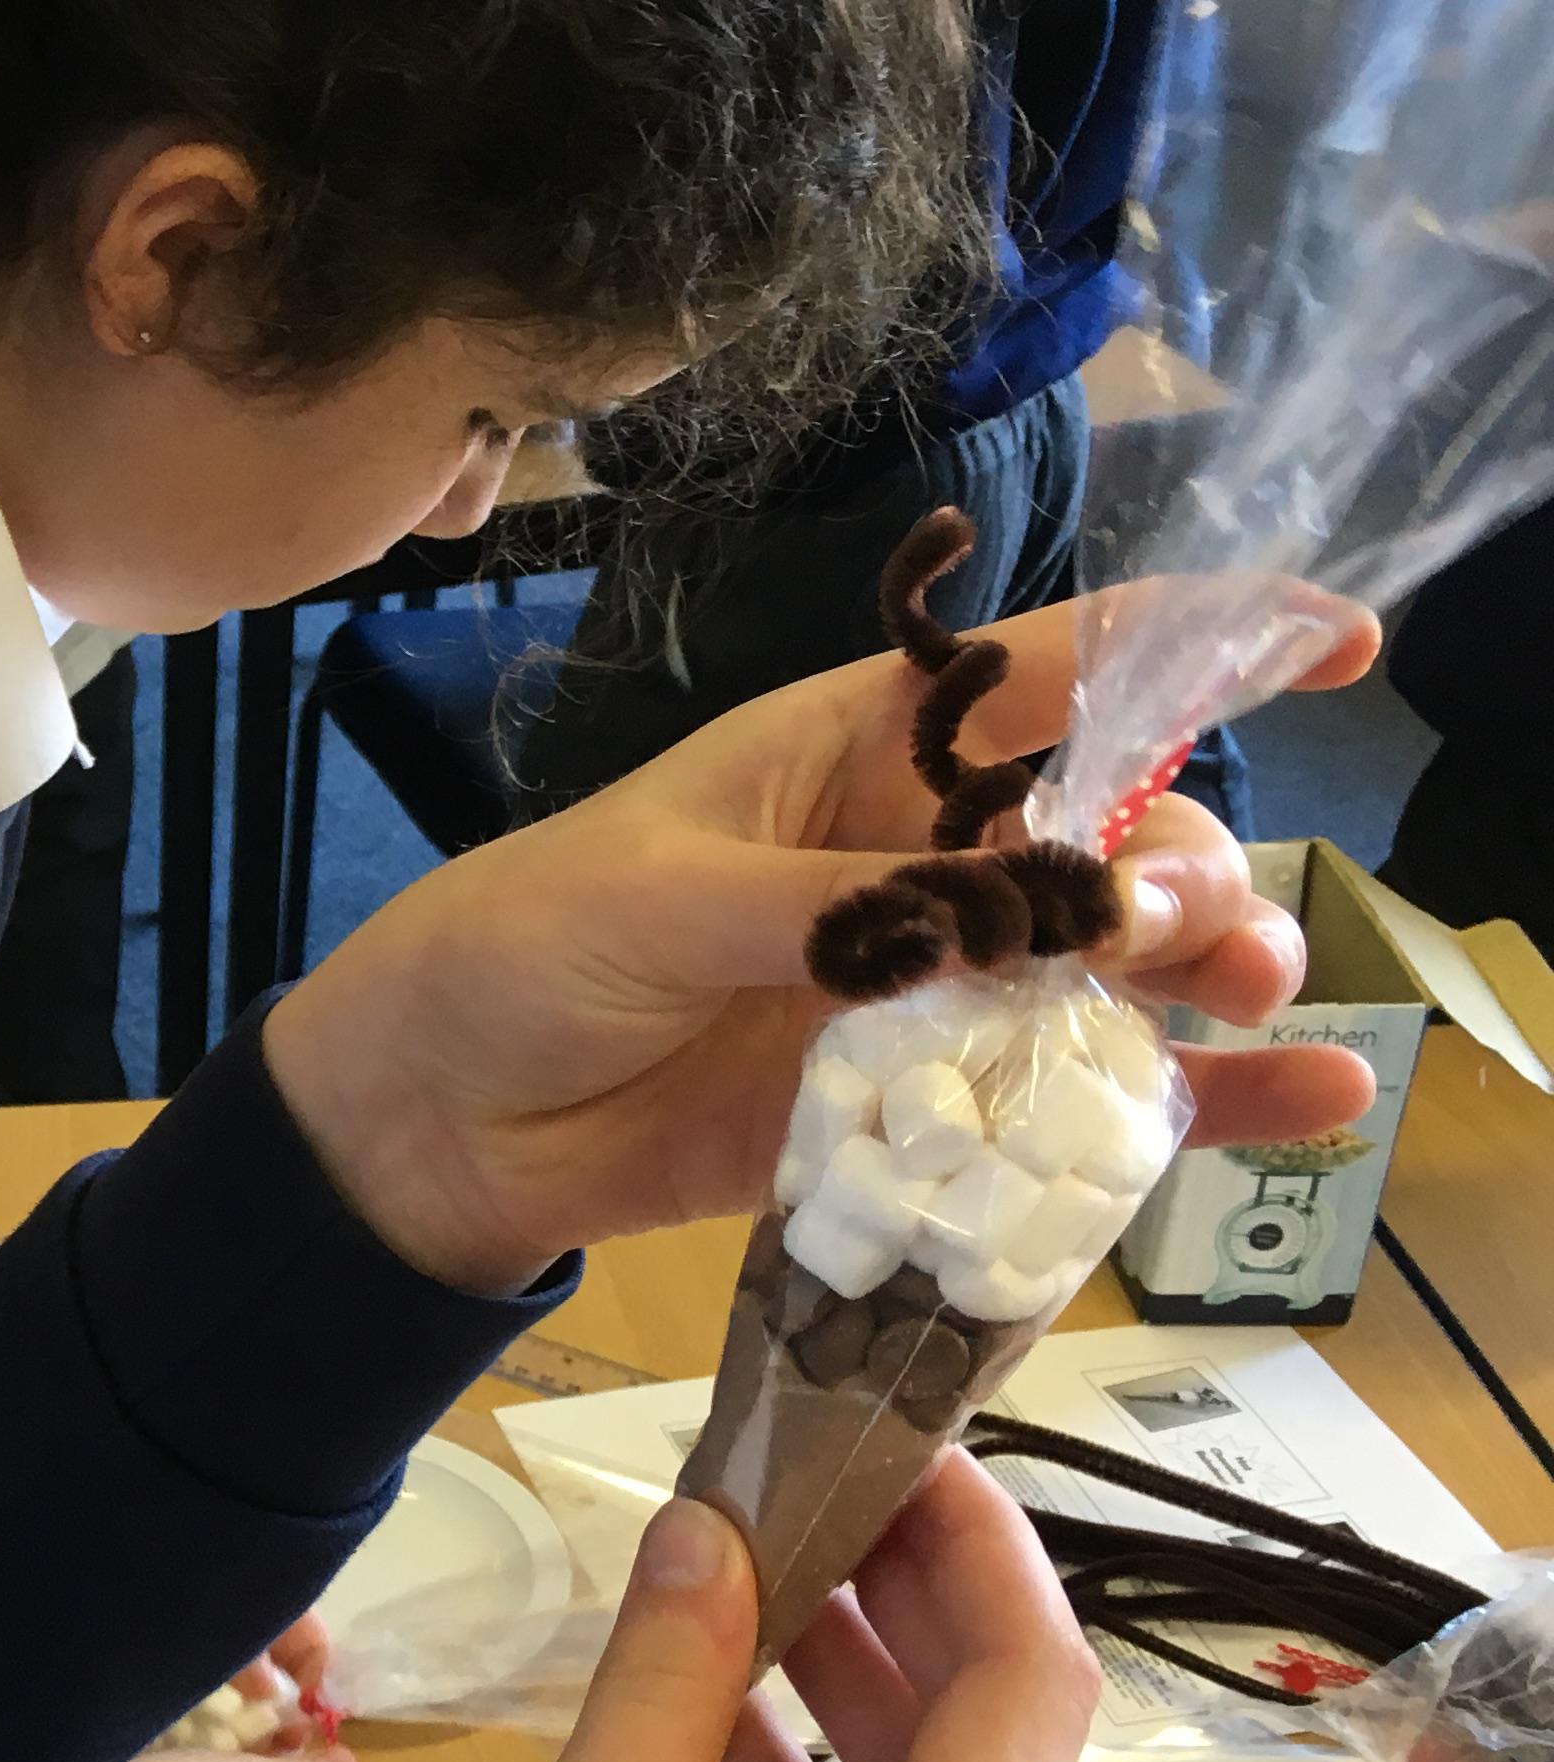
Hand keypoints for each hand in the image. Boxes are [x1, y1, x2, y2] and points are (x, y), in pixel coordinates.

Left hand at [260, 590, 1386, 1288]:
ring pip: (1121, 963)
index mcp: (857, 754)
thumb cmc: (519, 952)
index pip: (1054, 671)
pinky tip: (1305, 1096)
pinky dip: (1195, 1099)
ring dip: (1211, 968)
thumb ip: (822, 910)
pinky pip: (1077, 1097)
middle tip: (1176, 929)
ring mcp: (932, 987)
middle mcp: (922, 861)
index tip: (1331, 641)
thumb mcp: (655, 898)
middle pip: (1119, 834)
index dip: (1198, 642)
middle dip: (1186, 863)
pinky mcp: (922, 1108)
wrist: (430, 1119)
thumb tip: (983, 921)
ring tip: (1240, 997)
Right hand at [355, 1469, 1094, 1761]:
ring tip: (742, 1582)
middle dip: (907, 1599)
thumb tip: (705, 1525)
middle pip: (1003, 1737)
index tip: (893, 1441)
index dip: (978, 1538)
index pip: (1034, 1673)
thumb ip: (668, 1673)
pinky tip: (719, 1728)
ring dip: (863, 1692)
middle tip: (797, 1485)